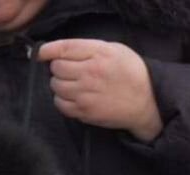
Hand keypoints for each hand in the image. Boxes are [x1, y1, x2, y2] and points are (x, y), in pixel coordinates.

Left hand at [37, 39, 163, 142]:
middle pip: (56, 68)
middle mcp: (90, 73)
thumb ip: (89, 48)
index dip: (48, 50)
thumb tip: (62, 51)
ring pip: (55, 86)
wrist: (146, 103)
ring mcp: (86, 94)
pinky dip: (62, 100)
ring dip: (59, 84)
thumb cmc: (132, 73)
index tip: (42, 53)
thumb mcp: (115, 49)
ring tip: (72, 85)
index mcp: (98, 54)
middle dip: (59, 68)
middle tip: (69, 71)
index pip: (64, 48)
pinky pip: (60, 104)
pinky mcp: (85, 112)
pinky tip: (72, 97)